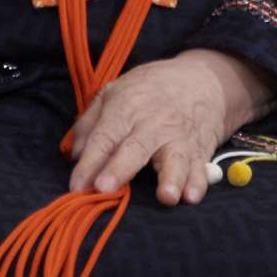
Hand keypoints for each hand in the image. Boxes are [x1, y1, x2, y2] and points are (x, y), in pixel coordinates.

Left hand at [68, 49, 274, 206]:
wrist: (202, 79)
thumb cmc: (150, 90)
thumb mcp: (115, 91)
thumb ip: (90, 122)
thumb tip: (74, 155)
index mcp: (126, 107)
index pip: (105, 136)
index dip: (90, 161)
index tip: (77, 186)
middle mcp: (153, 123)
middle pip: (135, 148)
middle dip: (119, 168)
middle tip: (104, 188)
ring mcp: (179, 137)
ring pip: (174, 158)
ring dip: (170, 178)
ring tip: (166, 197)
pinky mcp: (200, 149)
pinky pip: (199, 168)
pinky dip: (197, 183)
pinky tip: (191, 196)